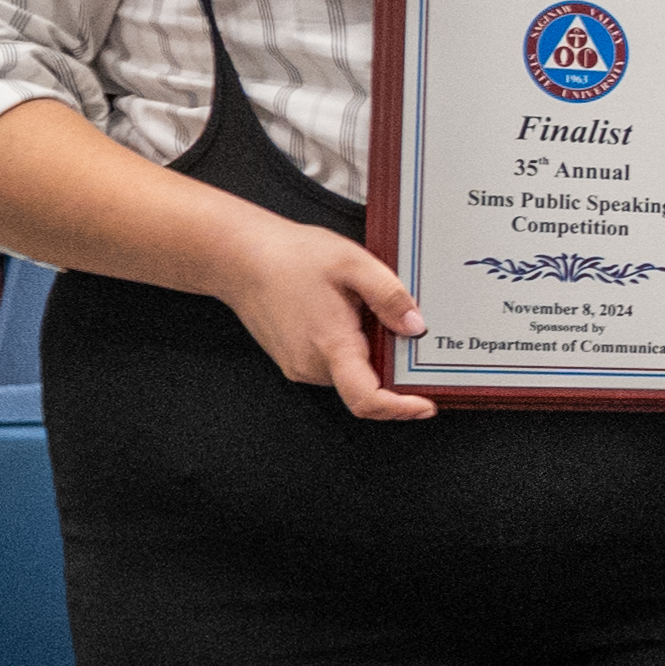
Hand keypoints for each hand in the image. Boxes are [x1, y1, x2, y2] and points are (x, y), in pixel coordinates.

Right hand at [218, 212, 430, 418]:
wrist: (239, 257)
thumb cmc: (288, 257)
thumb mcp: (353, 263)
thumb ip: (390, 296)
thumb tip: (415, 326)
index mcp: (330, 345)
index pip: (367, 399)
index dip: (401, 408)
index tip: (426, 405)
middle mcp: (311, 364)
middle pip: (366, 386)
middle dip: (393, 370)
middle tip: (409, 340)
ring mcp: (299, 365)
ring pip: (350, 375)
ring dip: (371, 357)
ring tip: (371, 318)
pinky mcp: (293, 359)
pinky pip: (333, 365)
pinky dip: (352, 351)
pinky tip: (351, 319)